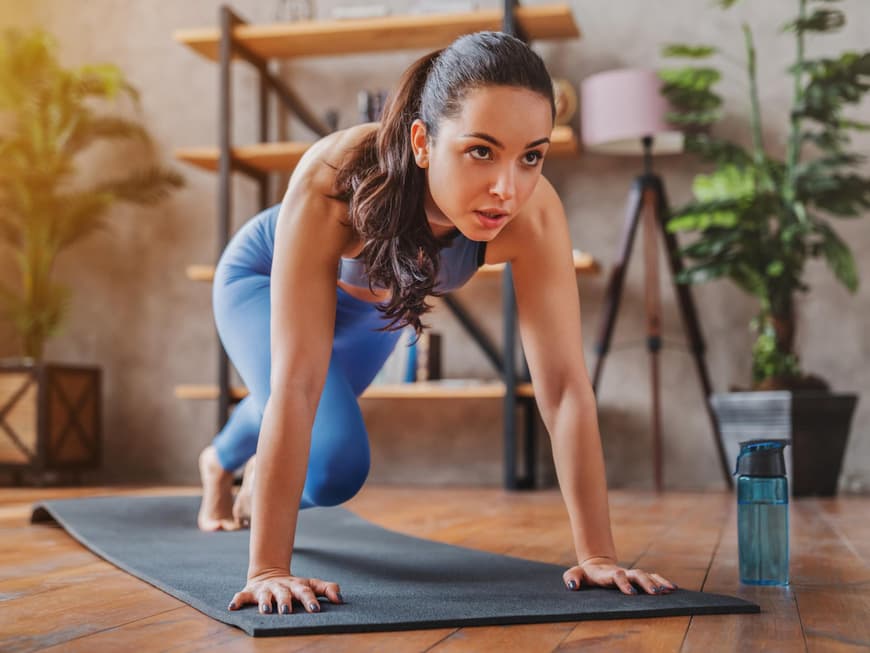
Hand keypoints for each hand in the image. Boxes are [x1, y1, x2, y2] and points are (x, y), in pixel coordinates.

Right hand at [228, 568, 343, 613]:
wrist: (269, 574)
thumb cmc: (295, 586)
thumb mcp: (310, 584)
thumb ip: (327, 589)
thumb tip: (340, 599)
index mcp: (297, 585)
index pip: (306, 591)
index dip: (310, 600)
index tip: (316, 610)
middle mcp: (281, 586)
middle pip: (284, 593)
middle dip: (286, 602)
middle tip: (287, 611)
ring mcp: (265, 589)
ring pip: (265, 595)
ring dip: (265, 602)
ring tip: (266, 610)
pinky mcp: (250, 592)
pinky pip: (241, 596)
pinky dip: (237, 600)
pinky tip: (232, 607)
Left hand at [563, 557, 677, 594]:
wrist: (596, 566)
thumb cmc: (586, 574)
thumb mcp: (575, 574)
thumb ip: (572, 577)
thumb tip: (572, 585)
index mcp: (608, 573)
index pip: (617, 577)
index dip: (623, 583)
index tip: (631, 593)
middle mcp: (623, 572)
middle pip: (636, 574)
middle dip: (646, 583)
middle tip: (655, 593)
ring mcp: (631, 574)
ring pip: (647, 575)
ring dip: (657, 582)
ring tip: (669, 590)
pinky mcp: (637, 577)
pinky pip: (652, 577)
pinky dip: (662, 581)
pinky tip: (672, 588)